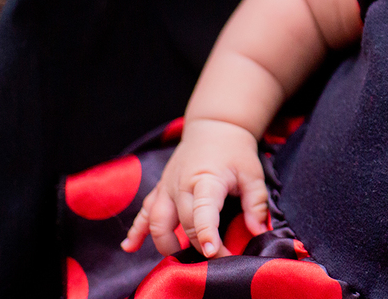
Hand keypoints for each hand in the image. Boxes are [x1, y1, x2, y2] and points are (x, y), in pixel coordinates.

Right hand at [121, 118, 269, 257]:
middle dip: (195, 246)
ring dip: (165, 243)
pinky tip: (130, 247)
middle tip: (215, 262)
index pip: (203, 210)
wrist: (214, 126)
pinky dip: (136, 230)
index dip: (206, 233)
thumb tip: (258, 231)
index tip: (212, 252)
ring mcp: (167, 187)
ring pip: (156, 221)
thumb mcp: (253, 173)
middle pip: (182, 222)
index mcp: (206, 179)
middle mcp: (181, 185)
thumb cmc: (235, 151)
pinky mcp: (160, 189)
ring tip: (180, 259)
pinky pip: (143, 212)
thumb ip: (256, 203)